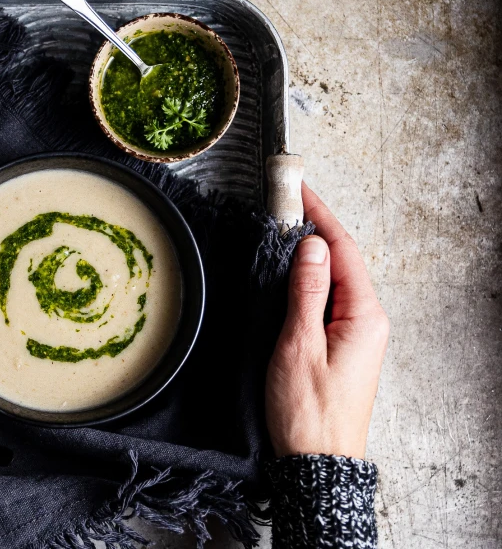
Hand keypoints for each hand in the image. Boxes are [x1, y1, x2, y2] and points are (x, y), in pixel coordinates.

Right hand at [266, 183, 388, 458]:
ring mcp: (357, 335)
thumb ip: (306, 293)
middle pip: (342, 261)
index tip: (299, 190)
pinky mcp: (343, 347)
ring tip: (283, 231)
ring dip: (310, 255)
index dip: (320, 216)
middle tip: (286, 204)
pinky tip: (290, 276)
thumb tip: (310, 248)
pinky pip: (329, 301)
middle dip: (314, 229)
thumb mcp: (298, 346)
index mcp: (364, 317)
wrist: (317, 462)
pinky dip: (309, 282)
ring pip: (334, 280)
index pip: (342, 251)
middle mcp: (368, 322)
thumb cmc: (308, 413)